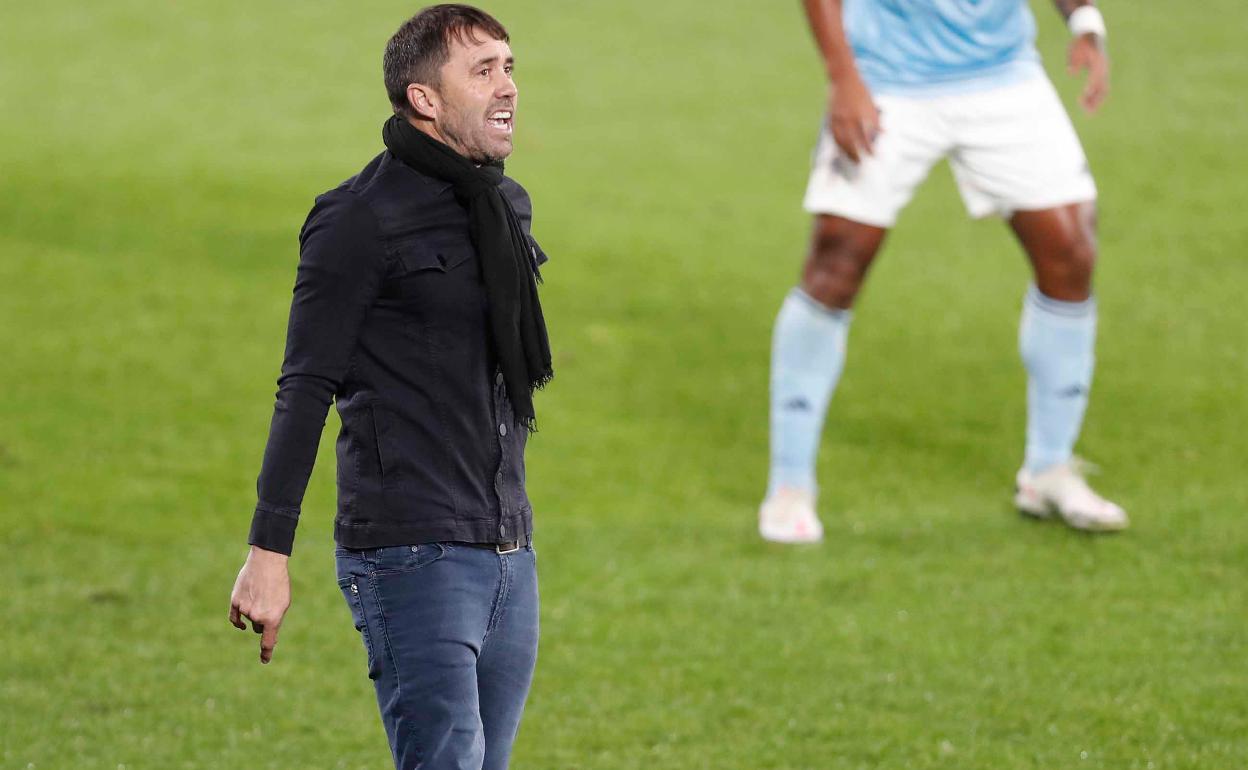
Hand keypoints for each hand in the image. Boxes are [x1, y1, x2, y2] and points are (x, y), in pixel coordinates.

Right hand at [229, 546, 290, 663]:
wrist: (267, 562)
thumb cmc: (279, 583)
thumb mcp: (283, 603)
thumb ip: (274, 620)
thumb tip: (263, 632)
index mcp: (272, 618)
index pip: (267, 642)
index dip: (266, 653)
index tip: (264, 660)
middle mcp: (257, 616)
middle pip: (258, 628)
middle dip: (262, 621)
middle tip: (268, 605)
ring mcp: (244, 609)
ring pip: (249, 620)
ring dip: (254, 613)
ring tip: (261, 595)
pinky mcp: (235, 601)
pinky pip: (234, 618)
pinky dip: (237, 622)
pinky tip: (241, 623)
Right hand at [827, 73, 880, 162]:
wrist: (843, 79)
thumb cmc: (860, 90)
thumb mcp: (871, 104)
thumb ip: (876, 119)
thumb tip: (883, 133)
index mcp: (862, 115)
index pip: (867, 137)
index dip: (870, 148)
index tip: (873, 156)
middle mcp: (851, 119)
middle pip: (853, 143)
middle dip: (857, 154)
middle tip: (860, 163)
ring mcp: (840, 119)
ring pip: (842, 141)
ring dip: (847, 152)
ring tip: (851, 159)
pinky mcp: (832, 118)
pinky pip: (835, 135)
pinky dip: (838, 144)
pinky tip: (841, 149)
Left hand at [1068, 33, 1108, 112]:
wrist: (1091, 35)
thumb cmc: (1080, 42)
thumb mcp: (1074, 48)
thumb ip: (1073, 60)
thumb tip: (1070, 72)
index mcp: (1098, 61)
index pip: (1096, 76)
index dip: (1091, 86)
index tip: (1084, 95)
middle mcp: (1104, 68)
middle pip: (1103, 87)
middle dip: (1096, 100)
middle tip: (1086, 111)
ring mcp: (1104, 71)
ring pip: (1103, 90)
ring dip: (1096, 101)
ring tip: (1087, 112)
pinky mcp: (1101, 74)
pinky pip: (1101, 88)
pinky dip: (1095, 97)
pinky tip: (1086, 104)